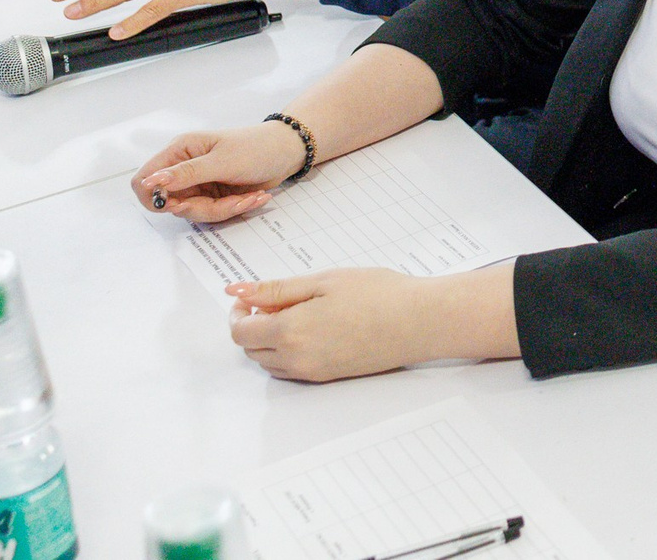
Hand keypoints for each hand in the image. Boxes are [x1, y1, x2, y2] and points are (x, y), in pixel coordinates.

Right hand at [132, 121, 307, 221]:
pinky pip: (213, 213)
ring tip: (251, 196)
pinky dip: (235, 208)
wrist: (288, 152)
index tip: (178, 202)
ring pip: (194, 212)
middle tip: (229, 201)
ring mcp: (199, 184)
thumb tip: (151, 182)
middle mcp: (184, 169)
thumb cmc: (256, 147)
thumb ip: (186, 174)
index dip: (153, 196)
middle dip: (200, 207)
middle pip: (171, 203)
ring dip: (224, 209)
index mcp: (179, 151)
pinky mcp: (214, 196)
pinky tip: (256, 197)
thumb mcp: (221, 161)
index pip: (143, 180)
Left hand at [226, 268, 437, 380]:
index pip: (241, 333)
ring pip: (270, 363)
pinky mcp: (328, 377)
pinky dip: (287, 352)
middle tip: (275, 301)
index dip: (239, 313)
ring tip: (297, 313)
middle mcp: (296, 359)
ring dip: (269, 341)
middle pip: (251, 350)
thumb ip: (276, 289)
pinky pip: (291, 370)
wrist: (420, 321)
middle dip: (253, 326)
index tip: (252, 298)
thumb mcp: (324, 281)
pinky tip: (313, 329)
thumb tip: (236, 292)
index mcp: (290, 331)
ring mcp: (312, 372)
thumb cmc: (378, 294)